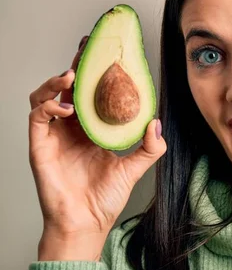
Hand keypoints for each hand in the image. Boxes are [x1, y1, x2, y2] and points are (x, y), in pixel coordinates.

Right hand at [28, 36, 166, 259]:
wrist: (87, 222)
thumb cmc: (105, 199)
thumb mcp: (134, 168)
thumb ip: (150, 147)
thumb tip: (157, 122)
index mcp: (92, 129)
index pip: (92, 92)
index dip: (96, 72)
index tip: (106, 51)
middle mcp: (71, 128)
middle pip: (68, 87)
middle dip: (76, 64)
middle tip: (87, 46)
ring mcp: (54, 135)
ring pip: (46, 95)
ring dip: (57, 81)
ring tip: (73, 76)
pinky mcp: (40, 146)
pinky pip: (37, 116)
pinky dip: (48, 105)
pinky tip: (66, 106)